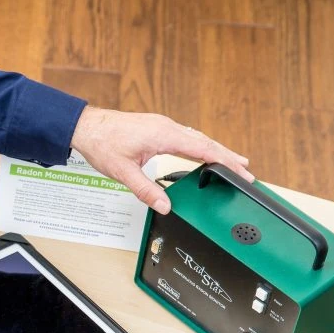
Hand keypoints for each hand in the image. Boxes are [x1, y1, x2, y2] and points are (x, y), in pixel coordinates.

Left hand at [69, 107, 253, 213]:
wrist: (87, 126)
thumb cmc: (102, 143)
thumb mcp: (123, 172)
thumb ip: (146, 190)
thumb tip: (164, 206)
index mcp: (163, 135)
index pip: (203, 149)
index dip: (224, 161)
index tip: (242, 170)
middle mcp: (166, 127)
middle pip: (205, 142)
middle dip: (227, 156)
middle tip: (247, 170)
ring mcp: (162, 125)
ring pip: (196, 138)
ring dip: (214, 150)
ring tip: (232, 163)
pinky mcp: (156, 127)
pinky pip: (185, 136)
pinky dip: (199, 145)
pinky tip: (203, 153)